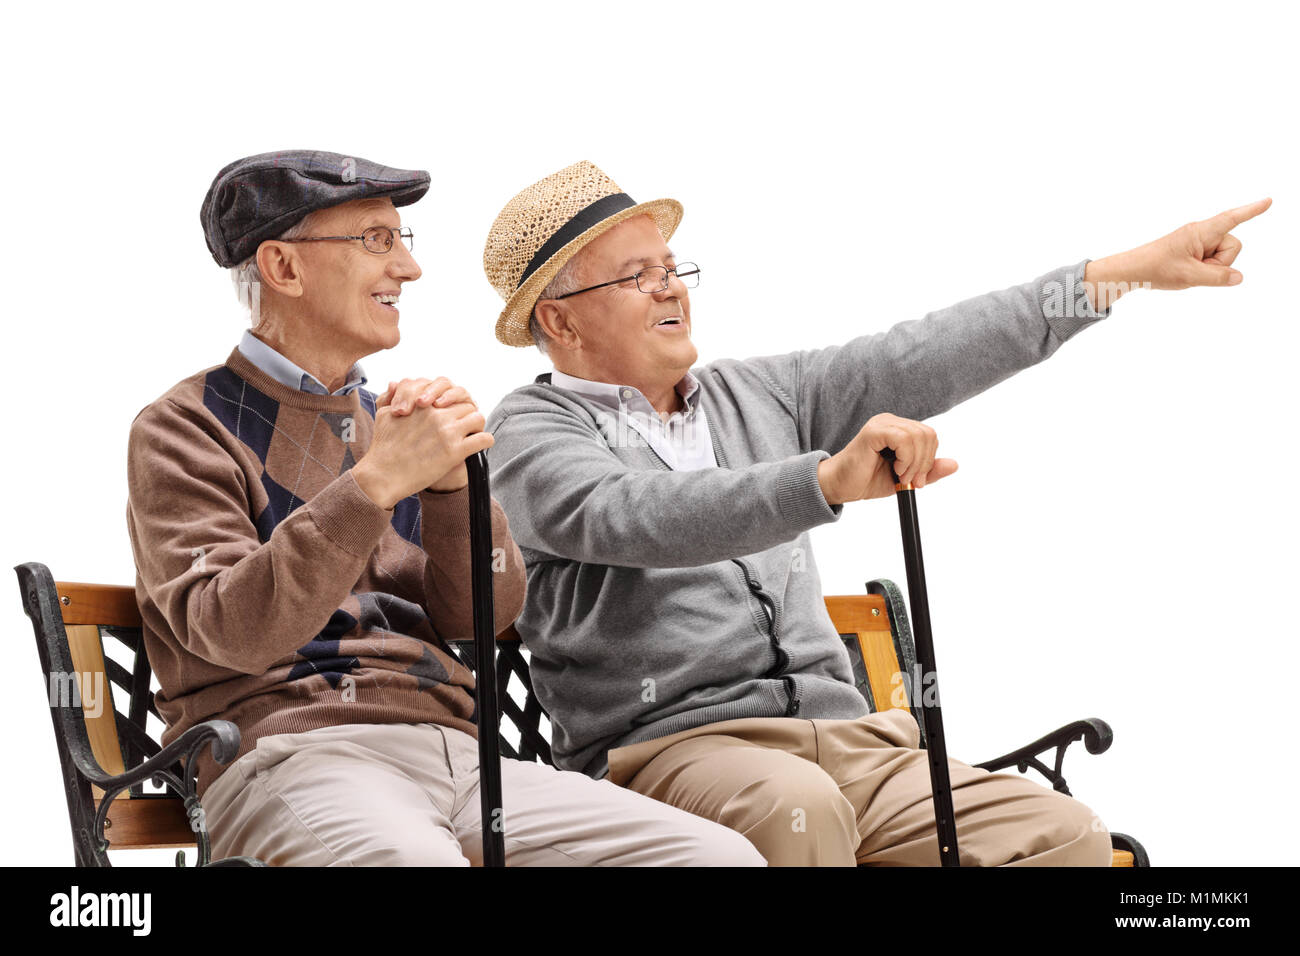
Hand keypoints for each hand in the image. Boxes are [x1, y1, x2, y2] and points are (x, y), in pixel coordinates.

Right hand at [353, 376, 492, 506]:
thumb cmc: (382, 448)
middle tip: (465, 426)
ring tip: (472, 435)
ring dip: (477, 427)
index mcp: (423, 405)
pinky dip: (485, 442)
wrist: (384, 476)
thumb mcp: (383, 415)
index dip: (452, 404)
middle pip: (466, 405)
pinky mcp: (455, 451)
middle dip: (466, 415)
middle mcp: (437, 415)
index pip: (449, 394)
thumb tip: (394, 384)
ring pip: (478, 418)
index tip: (452, 414)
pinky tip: (479, 447)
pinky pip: (484, 439)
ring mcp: (448, 432)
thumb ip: (390, 397)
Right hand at [817, 413, 957, 505]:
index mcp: (898, 429)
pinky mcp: (873, 431)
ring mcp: (882, 424)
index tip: (916, 481)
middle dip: (924, 463)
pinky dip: (906, 458)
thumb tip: (954, 465)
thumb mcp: (905, 478)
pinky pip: (903, 438)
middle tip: (910, 480)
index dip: (929, 460)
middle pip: (928, 434)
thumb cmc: (867, 480)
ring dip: (914, 463)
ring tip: (900, 475)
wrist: (840, 487)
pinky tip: (895, 468)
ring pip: (918, 436)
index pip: (929, 436)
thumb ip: (928, 471)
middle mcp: (891, 421)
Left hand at [1084, 198, 1271, 308]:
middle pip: (1232, 246)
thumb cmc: (1156, 269)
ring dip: (1210, 268)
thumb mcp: (1189, 276)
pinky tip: (1187, 271)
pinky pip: (1211, 260)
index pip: (1231, 218)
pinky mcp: (1194, 250)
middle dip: (1221, 262)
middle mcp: (1202, 232)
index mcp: (1201, 232)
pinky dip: (1204, 269)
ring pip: (1223, 256)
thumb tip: (1238, 277)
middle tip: (1194, 269)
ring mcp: (1198, 241)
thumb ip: (1217, 277)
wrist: (1132, 271)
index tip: (1269, 201)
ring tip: (1187, 271)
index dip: (1251, 211)